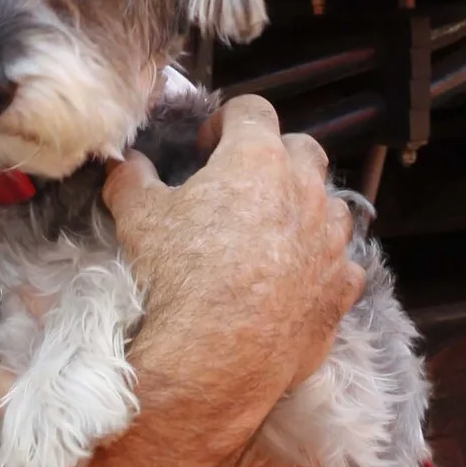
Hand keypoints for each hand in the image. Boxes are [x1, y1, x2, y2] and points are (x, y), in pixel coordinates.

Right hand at [107, 95, 358, 449]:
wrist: (216, 356)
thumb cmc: (178, 277)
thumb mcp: (137, 218)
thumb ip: (130, 178)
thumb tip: (123, 162)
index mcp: (257, 159)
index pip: (252, 110)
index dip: (226, 122)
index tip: (206, 148)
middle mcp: (305, 190)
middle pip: (303, 149)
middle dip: (275, 158)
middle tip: (240, 187)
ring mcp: (331, 240)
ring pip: (330, 205)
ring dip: (305, 210)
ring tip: (270, 235)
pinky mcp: (342, 288)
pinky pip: (342, 264)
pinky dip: (322, 266)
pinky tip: (294, 281)